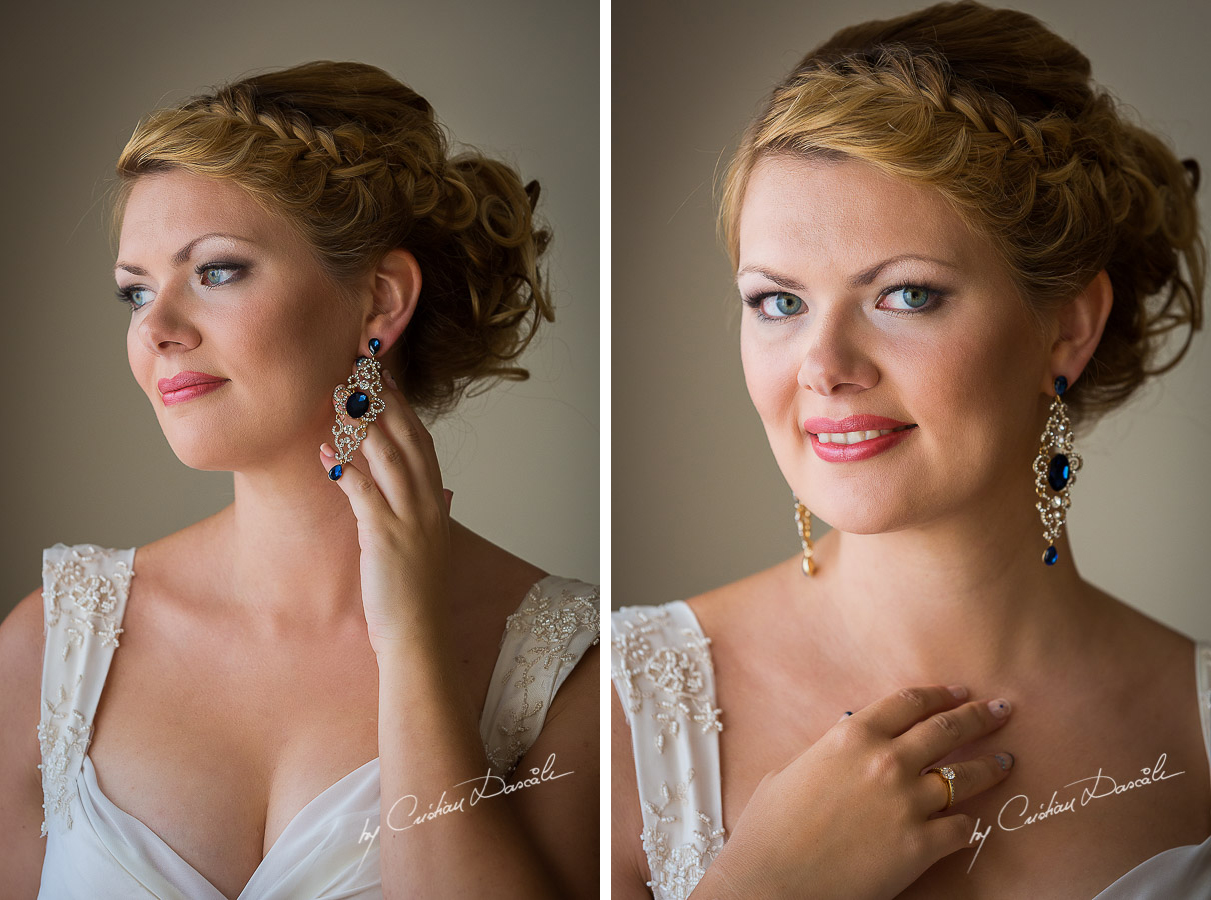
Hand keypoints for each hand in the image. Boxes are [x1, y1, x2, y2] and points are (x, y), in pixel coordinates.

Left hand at [319, 365, 453, 656]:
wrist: (418, 635)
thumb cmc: (413, 593)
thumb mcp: (422, 543)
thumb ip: (420, 511)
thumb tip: (422, 489)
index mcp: (434, 500)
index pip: (421, 439)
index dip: (402, 404)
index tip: (381, 376)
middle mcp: (427, 502)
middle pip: (407, 437)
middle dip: (383, 400)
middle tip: (358, 368)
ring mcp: (410, 519)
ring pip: (389, 457)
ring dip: (363, 424)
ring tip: (339, 397)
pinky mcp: (387, 537)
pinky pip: (364, 494)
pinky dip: (345, 470)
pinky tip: (323, 452)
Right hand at [695, 685, 1013, 899]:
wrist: (774, 880)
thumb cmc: (771, 827)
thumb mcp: (793, 769)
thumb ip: (828, 751)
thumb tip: (846, 740)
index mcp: (852, 735)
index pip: (909, 702)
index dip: (940, 694)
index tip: (960, 691)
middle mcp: (885, 760)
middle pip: (946, 729)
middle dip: (978, 717)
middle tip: (1001, 711)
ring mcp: (907, 802)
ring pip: (964, 776)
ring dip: (990, 766)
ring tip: (1006, 761)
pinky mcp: (920, 845)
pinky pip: (961, 828)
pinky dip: (967, 825)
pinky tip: (970, 823)